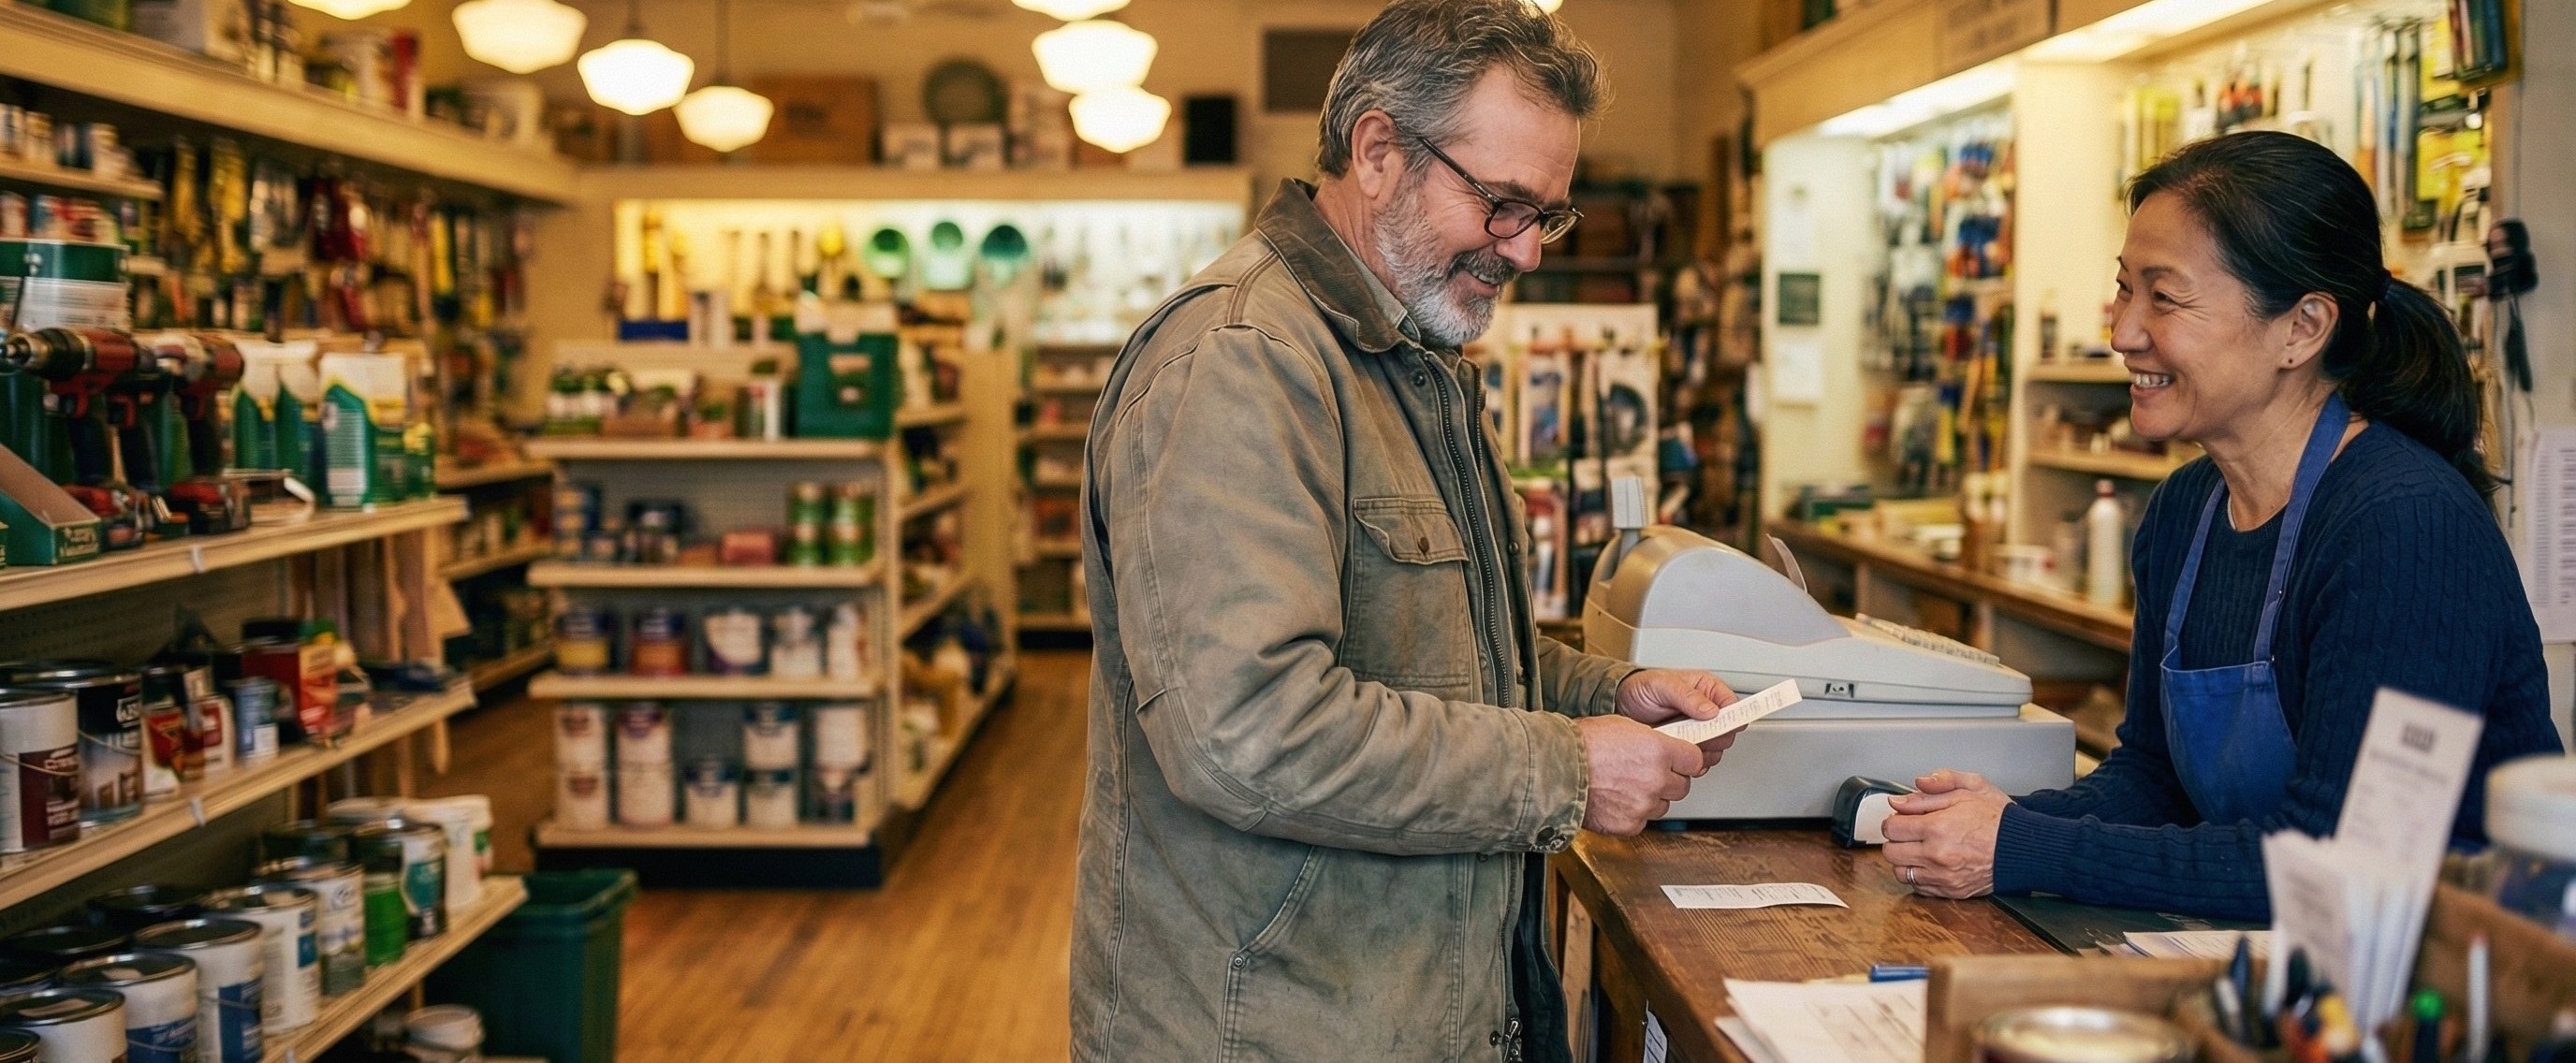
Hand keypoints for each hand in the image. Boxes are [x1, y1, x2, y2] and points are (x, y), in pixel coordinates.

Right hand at [1574, 715, 1704, 834]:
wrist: (1555, 769)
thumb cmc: (1581, 744)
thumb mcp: (1623, 726)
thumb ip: (1651, 740)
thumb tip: (1663, 747)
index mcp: (1658, 751)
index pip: (1694, 760)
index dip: (1685, 760)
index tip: (1679, 760)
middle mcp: (1656, 779)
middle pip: (1682, 786)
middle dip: (1669, 780)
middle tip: (1648, 773)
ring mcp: (1644, 805)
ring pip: (1663, 805)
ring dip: (1651, 798)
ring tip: (1626, 786)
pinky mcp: (1630, 824)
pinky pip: (1642, 821)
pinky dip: (1632, 813)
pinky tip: (1615, 800)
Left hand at [1613, 669, 1740, 769]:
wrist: (1620, 705)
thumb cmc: (1641, 689)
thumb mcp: (1662, 685)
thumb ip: (1687, 696)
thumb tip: (1711, 710)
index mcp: (1707, 690)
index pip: (1733, 705)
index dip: (1732, 717)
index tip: (1722, 726)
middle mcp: (1707, 711)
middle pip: (1728, 732)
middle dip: (1713, 737)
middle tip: (1694, 734)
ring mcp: (1698, 731)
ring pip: (1717, 749)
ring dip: (1701, 751)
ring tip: (1681, 741)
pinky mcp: (1688, 746)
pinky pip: (1701, 761)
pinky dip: (1692, 762)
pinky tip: (1678, 753)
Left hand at [1881, 769, 2009, 898]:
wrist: (2025, 847)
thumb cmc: (1999, 817)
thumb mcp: (1970, 787)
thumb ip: (1934, 786)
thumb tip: (1900, 800)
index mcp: (1936, 827)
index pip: (1890, 828)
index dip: (1895, 820)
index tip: (1905, 818)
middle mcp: (1936, 855)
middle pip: (1890, 852)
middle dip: (1897, 840)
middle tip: (1912, 833)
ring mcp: (1943, 876)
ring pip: (1900, 872)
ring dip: (1905, 860)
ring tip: (1921, 849)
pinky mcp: (1951, 891)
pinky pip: (1918, 888)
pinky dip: (1919, 876)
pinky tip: (1931, 863)